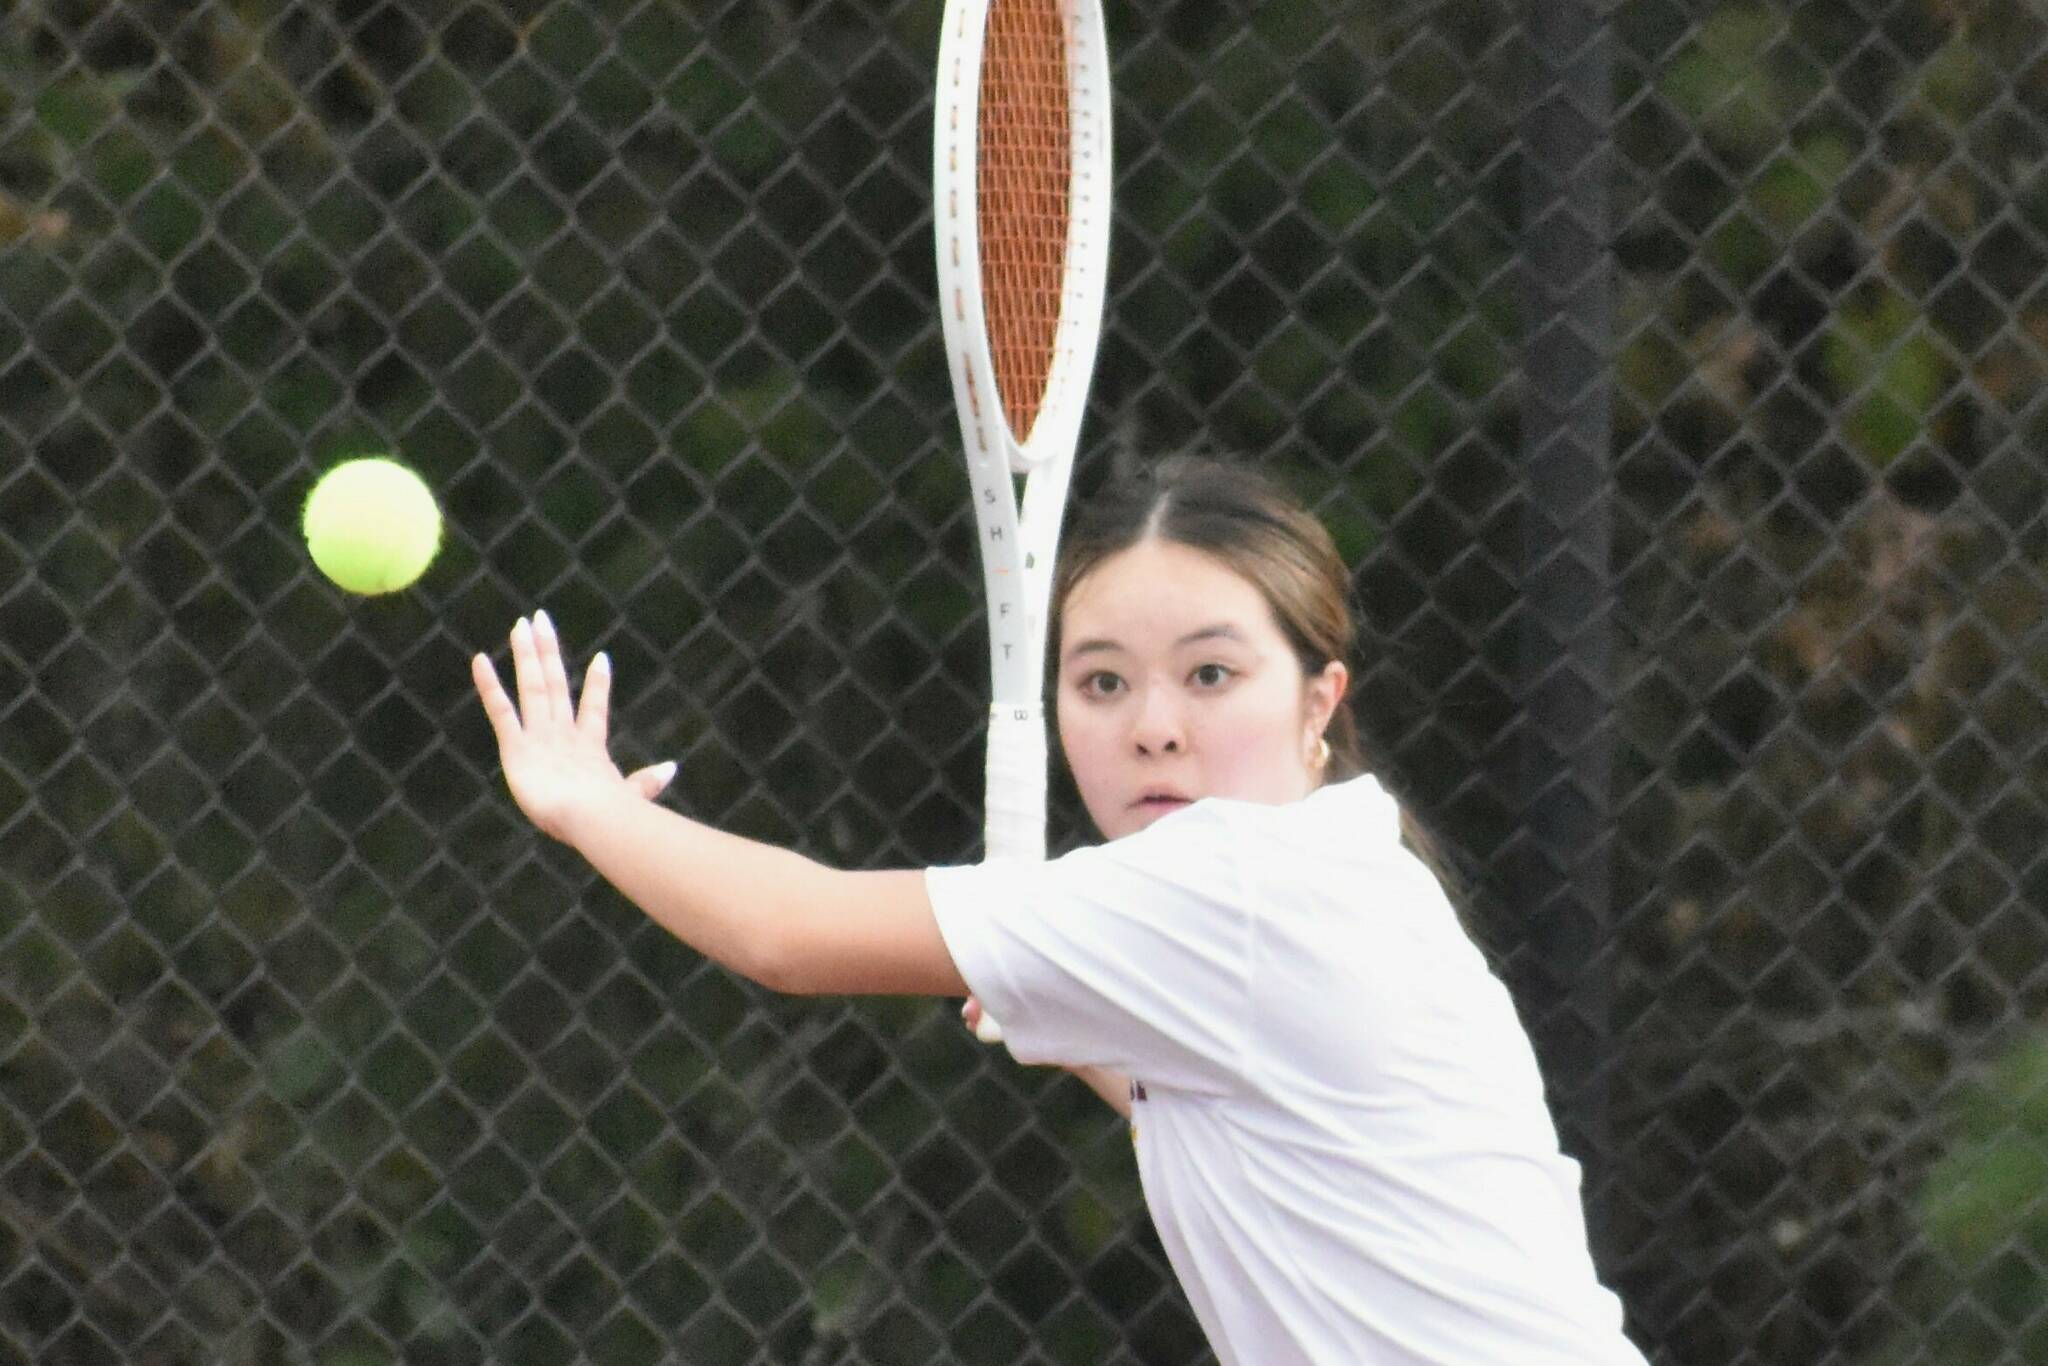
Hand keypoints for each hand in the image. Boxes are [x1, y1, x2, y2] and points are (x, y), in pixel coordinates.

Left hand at [472, 611, 675, 842]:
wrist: (594, 818)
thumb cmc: (614, 816)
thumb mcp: (632, 795)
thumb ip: (648, 781)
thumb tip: (672, 767)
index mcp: (589, 749)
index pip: (593, 709)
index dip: (597, 684)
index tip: (601, 658)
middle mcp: (564, 735)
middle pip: (555, 684)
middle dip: (548, 650)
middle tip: (541, 619)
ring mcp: (541, 738)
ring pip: (533, 687)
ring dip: (527, 654)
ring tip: (521, 624)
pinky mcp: (517, 748)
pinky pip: (501, 711)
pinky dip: (489, 686)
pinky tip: (479, 659)